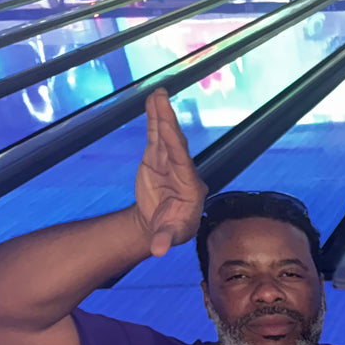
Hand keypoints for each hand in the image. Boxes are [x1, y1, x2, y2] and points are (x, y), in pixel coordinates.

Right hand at [135, 89, 207, 257]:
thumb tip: (158, 251)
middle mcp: (183, 171)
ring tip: (158, 93)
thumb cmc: (172, 229)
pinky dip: (154, 118)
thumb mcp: (169, 235)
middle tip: (162, 100)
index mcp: (191, 188)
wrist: (161, 223)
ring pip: (166, 135)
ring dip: (162, 115)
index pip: (182, 165)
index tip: (166, 130)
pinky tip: (153, 100)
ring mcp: (170, 161)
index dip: (174, 148)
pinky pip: (156, 134)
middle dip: (168, 123)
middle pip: (175, 144)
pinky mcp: (157, 157)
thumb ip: (164, 239)